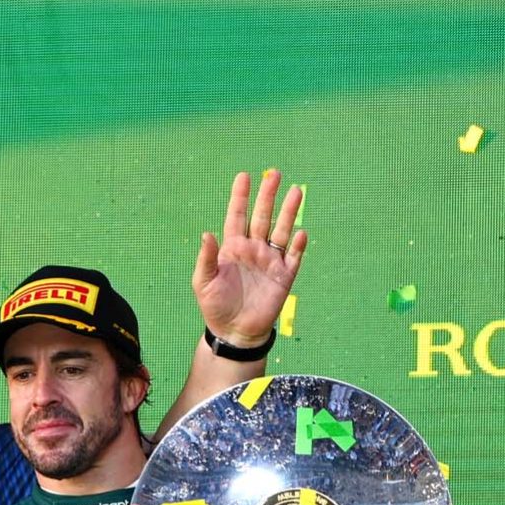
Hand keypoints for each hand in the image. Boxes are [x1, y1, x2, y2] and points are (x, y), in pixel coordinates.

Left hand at [193, 169, 305, 345]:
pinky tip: (301, 233)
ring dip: (288, 212)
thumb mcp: (203, 282)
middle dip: (268, 196)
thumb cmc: (215, 306)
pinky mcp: (284, 276)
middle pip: (262, 217)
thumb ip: (206, 258)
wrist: (235, 331)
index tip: (244, 176)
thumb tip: (206, 234)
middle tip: (273, 173)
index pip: (237, 216)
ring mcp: (270, 261)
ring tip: (296, 191)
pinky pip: (294, 256)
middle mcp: (253, 249)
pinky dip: (298, 245)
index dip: (240, 197)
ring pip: (281, 230)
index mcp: (232, 248)